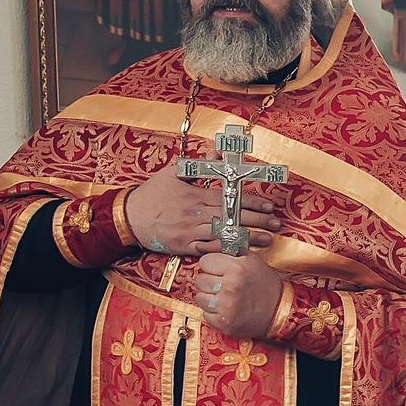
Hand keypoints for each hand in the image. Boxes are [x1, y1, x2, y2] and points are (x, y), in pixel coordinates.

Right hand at [125, 159, 284, 255]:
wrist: (129, 217)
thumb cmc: (152, 193)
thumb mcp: (173, 172)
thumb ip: (198, 165)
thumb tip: (217, 153)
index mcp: (195, 196)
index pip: (229, 198)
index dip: (251, 201)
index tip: (268, 205)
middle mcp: (195, 215)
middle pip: (232, 217)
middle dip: (257, 220)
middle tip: (276, 223)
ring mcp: (191, 232)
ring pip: (224, 235)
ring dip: (248, 237)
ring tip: (268, 239)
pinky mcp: (185, 247)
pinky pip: (209, 250)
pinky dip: (226, 251)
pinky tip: (242, 252)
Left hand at [190, 251, 284, 340]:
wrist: (280, 310)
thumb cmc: (265, 284)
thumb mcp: (252, 260)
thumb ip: (230, 250)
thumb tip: (206, 246)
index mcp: (237, 267)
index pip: (204, 261)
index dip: (212, 265)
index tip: (220, 270)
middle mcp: (230, 286)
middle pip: (200, 280)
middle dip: (210, 282)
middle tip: (224, 285)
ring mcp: (227, 306)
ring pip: (200, 298)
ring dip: (210, 298)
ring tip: (225, 298)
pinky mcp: (225, 322)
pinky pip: (206, 315)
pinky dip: (214, 313)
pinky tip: (227, 310)